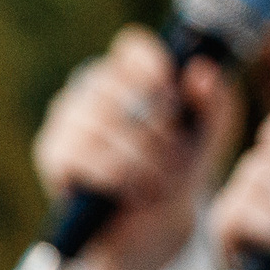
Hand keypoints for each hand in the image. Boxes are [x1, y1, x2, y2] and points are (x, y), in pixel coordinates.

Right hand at [31, 27, 237, 269]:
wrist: (156, 222)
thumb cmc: (183, 165)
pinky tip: (132, 189)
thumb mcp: (211, 135)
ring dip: (141, 158)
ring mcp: (68, 118)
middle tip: (176, 155)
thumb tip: (202, 69)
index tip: (173, 92)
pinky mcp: (53, 152)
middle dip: (157, 128)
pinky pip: (81, 154)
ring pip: (103, 123)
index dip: (153, 65)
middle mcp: (94, 89)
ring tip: (160, 179)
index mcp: (133, 74)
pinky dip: (116, 175)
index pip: (133, 48)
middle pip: (119, 86)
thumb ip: (217, 101)